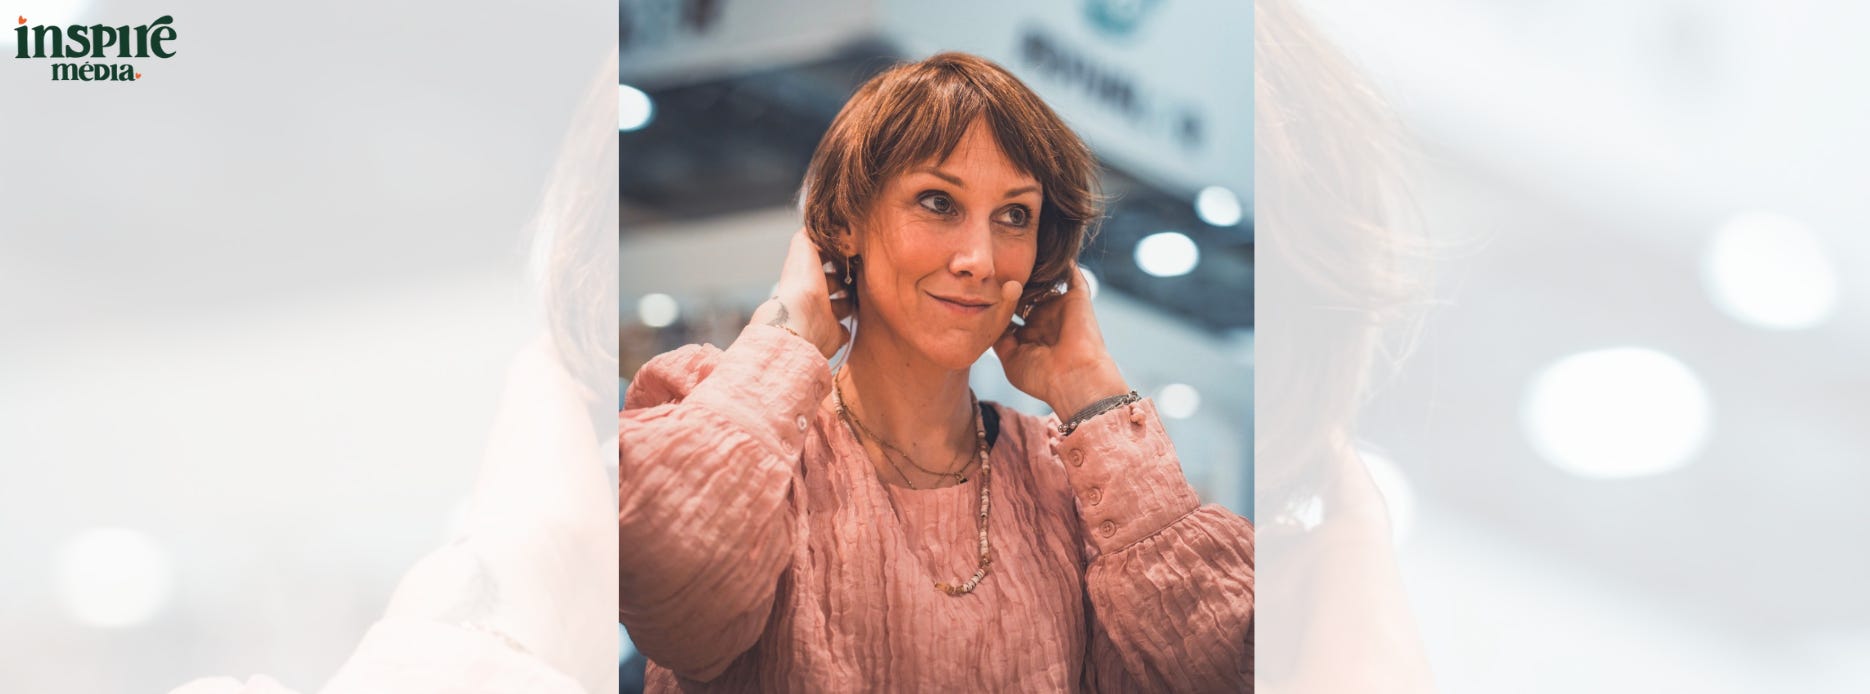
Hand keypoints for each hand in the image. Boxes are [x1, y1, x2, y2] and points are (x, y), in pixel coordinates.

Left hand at [750, 228, 850, 357]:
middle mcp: (813, 296)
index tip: (852, 251)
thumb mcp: (803, 249)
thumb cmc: (802, 286)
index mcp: (805, 276)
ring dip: (852, 301)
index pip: (821, 263)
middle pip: (833, 283)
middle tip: (863, 271)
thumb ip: (809, 235)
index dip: (836, 256)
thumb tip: (815, 226)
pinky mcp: (832, 334)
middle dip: (847, 278)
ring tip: (866, 291)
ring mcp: (822, 316)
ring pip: (841, 305)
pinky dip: (851, 325)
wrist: (804, 323)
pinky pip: (844, 329)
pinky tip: (862, 315)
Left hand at [992, 265, 1128, 416]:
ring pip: (1043, 282)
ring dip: (1031, 270)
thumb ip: (999, 337)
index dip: (997, 301)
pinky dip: (1061, 261)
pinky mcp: (1077, 297)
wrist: (1074, 378)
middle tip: (992, 266)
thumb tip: (987, 318)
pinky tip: (1046, 246)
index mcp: (1030, 335)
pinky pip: (1070, 273)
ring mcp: (1061, 307)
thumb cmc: (1042, 376)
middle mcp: (1045, 319)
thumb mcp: (1010, 359)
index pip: (1011, 312)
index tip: (979, 289)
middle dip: (1010, 282)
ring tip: (1013, 253)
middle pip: (1024, 294)